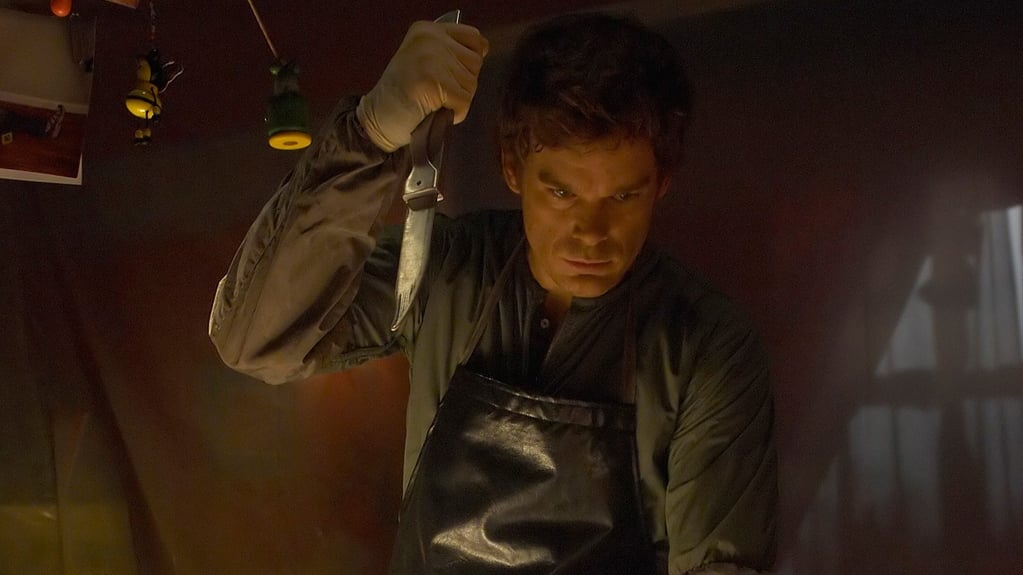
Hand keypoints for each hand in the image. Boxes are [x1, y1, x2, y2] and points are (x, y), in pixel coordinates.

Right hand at [357, 20, 488, 151]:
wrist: (377, 119)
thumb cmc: (402, 94)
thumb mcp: (424, 60)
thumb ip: (450, 51)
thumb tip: (483, 50)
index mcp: (428, 30)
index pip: (474, 38)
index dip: (471, 61)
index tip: (454, 76)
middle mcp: (430, 39)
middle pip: (475, 64)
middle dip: (463, 84)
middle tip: (438, 93)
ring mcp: (431, 59)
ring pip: (471, 84)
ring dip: (458, 100)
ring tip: (434, 102)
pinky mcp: (433, 82)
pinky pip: (464, 101)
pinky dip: (455, 113)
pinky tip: (435, 112)